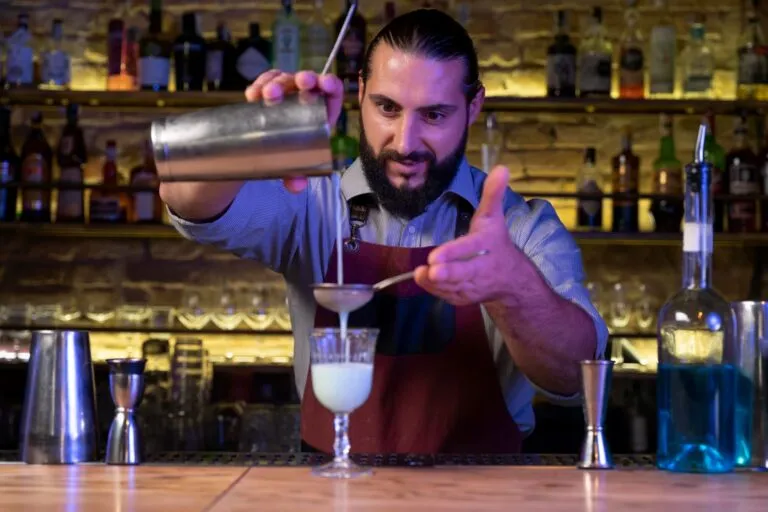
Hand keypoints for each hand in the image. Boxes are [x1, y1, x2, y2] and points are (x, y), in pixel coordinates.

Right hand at [245, 69, 344, 192]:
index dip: (331, 84)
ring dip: (277, 82)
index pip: (332, 93)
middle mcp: (305, 99)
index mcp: (321, 114)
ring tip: (267, 95)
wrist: (265, 153)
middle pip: (307, 81)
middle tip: (298, 83)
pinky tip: (253, 95)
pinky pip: (265, 81)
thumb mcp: (294, 167)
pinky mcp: (268, 90)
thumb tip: (297, 185)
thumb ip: (297, 175)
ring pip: (284, 78)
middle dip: (303, 79)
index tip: (325, 83)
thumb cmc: (289, 156)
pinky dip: (259, 85)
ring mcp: (286, 92)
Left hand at [414, 165, 519, 305]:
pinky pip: (449, 296)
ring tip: (420, 275)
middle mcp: (482, 267)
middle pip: (463, 272)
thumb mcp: (494, 217)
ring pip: (454, 286)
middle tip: (431, 269)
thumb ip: (493, 194)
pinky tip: (424, 281)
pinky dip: (436, 291)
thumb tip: (501, 168)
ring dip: (437, 283)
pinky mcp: (466, 297)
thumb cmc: (496, 242)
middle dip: (447, 273)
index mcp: (487, 245)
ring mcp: (474, 285)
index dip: (454, 252)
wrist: (511, 279)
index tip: (436, 255)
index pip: (470, 247)